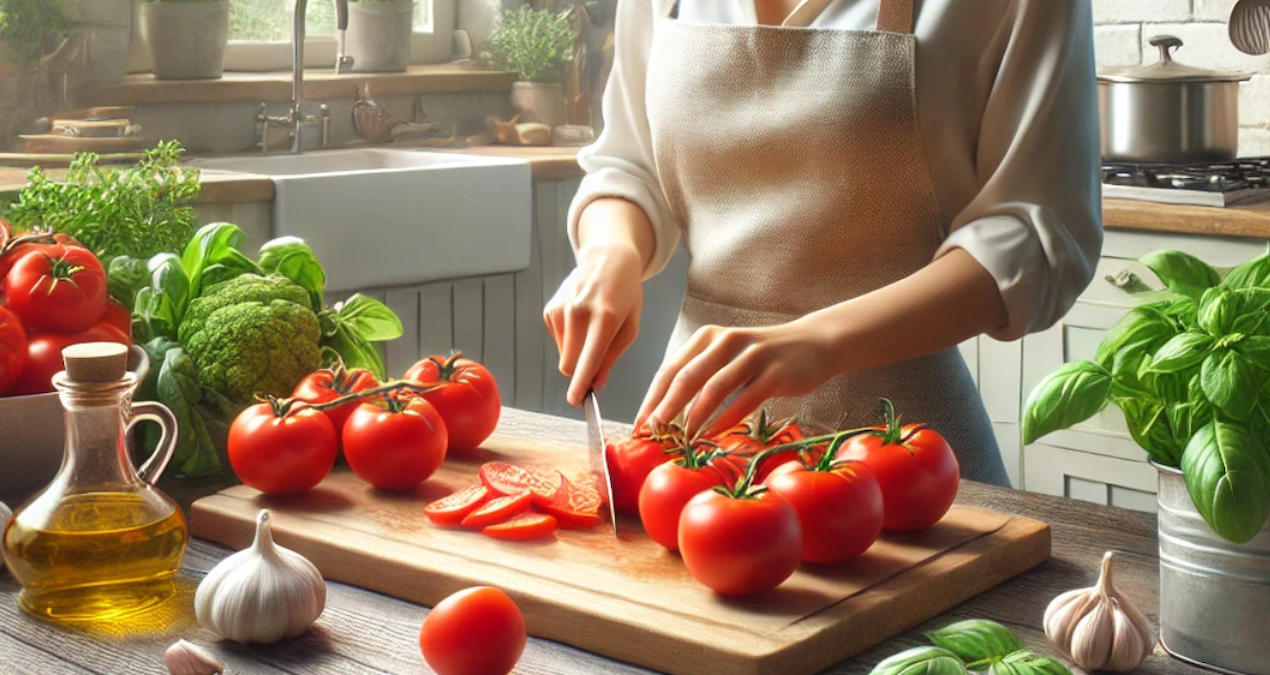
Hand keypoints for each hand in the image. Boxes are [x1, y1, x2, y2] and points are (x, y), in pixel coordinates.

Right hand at [544, 243, 644, 405]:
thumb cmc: (625, 294)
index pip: (588, 359)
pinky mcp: (550, 310)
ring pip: (563, 356)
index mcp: (604, 318)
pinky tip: (581, 320)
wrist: (607, 260)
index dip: (580, 383)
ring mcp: (561, 310)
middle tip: (597, 361)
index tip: (575, 400)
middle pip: (569, 365)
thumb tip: (596, 385)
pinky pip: (558, 342)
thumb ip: (612, 358)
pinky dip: (569, 339)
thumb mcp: (630, 326)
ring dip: (577, 352)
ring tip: (592, 328)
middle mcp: (578, 313)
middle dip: (580, 372)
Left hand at [635, 318, 840, 436]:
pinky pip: (744, 399)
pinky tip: (713, 435)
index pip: (670, 369)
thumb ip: (700, 375)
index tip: (640, 426)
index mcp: (707, 337)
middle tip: (653, 435)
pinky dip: (725, 419)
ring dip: (694, 418)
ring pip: (713, 388)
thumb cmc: (762, 357)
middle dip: (665, 409)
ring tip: (681, 441)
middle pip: (686, 378)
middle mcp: (726, 341)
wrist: (813, 343)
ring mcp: (751, 355)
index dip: (652, 399)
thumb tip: (665, 412)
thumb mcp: (727, 357)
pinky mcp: (774, 372)